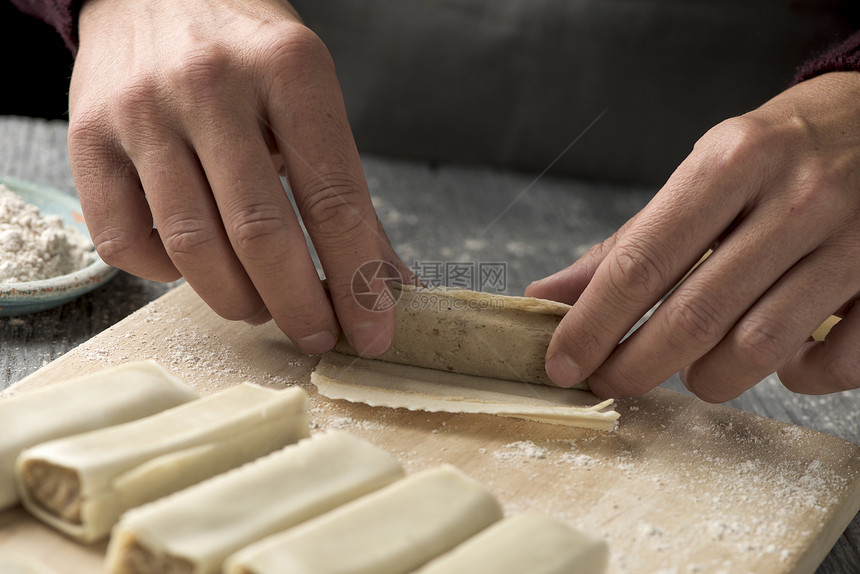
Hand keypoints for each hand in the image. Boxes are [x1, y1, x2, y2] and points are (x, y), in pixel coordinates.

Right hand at [69, 0, 406, 356]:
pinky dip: (168, 275)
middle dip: (299, 306)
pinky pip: (126, 242)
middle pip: (260, 233)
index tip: (374, 333)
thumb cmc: (246, 52)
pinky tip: (195, 264)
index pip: (334, 199)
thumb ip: (345, 191)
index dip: (359, 280)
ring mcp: (142, 112)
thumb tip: (389, 283)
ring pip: (192, 247)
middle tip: (318, 336)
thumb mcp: (310, 97)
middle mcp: (210, 86)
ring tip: (262, 304)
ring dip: (237, 299)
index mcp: (289, 69)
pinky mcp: (87, 138)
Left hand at [526, 71, 859, 401]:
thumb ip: (630, 241)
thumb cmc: (776, 153)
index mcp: (730, 163)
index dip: (592, 325)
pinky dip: (796, 379)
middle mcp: (793, 199)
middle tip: (609, 382)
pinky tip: (777, 362)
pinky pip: (834, 363)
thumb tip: (548, 294)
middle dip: (634, 367)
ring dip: (708, 378)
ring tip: (691, 368)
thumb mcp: (701, 173)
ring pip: (758, 349)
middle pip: (693, 318)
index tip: (561, 363)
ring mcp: (852, 241)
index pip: (641, 263)